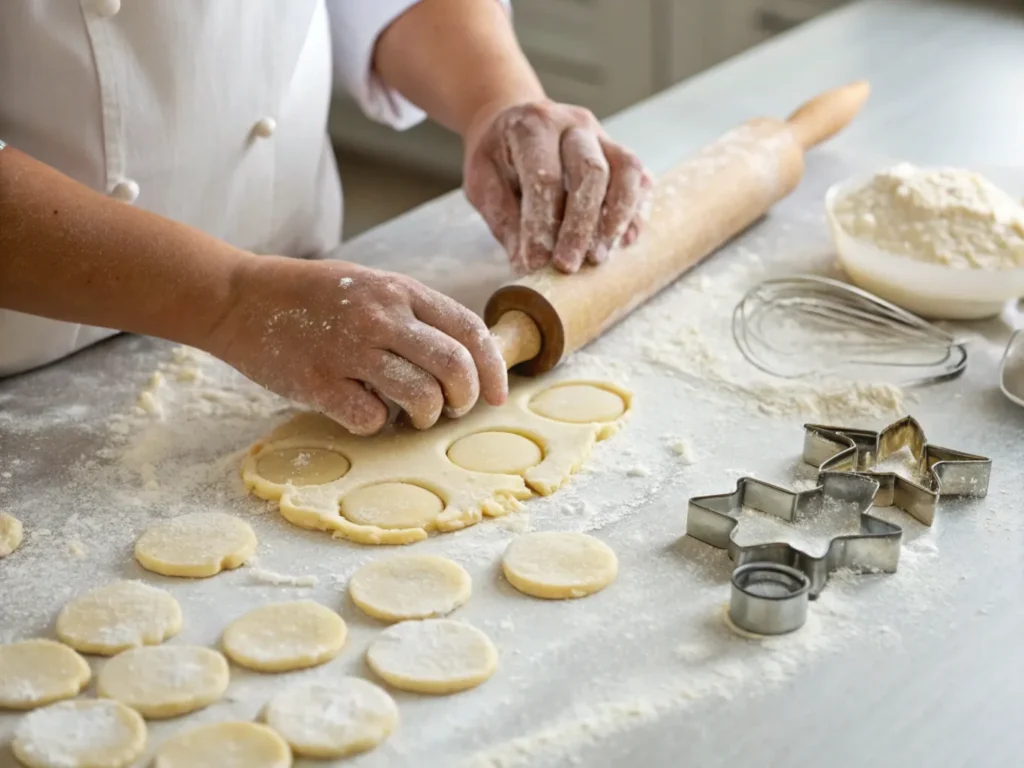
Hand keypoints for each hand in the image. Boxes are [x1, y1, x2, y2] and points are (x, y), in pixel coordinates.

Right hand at [206, 257, 507, 433]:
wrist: (240, 298)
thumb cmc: (312, 297)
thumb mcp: (371, 288)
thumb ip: (414, 316)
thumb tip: (465, 361)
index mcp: (400, 291)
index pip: (470, 330)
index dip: (493, 369)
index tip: (497, 395)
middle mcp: (381, 317)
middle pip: (455, 367)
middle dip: (466, 398)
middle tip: (453, 409)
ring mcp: (349, 350)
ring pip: (421, 396)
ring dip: (426, 416)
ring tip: (412, 414)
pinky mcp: (319, 382)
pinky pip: (371, 418)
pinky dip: (377, 424)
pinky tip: (364, 410)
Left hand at [462, 100, 653, 274]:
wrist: (513, 120)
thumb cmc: (497, 155)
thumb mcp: (483, 181)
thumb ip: (504, 218)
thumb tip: (526, 264)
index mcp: (533, 126)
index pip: (544, 177)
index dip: (541, 224)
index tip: (534, 262)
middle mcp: (573, 125)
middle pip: (591, 172)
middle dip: (581, 226)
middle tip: (568, 265)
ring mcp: (602, 136)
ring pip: (626, 170)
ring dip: (616, 218)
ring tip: (599, 257)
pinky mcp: (619, 152)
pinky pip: (638, 179)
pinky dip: (634, 212)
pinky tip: (622, 241)